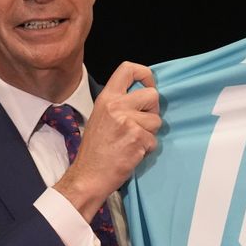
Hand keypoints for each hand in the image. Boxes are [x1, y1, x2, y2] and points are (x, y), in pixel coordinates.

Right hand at [54, 61, 160, 221]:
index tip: (148, 86)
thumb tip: (143, 98)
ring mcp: (127, 122)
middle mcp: (116, 106)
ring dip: (149, 133)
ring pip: (157, 120)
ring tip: (132, 142)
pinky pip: (154, 140)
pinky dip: (147, 149)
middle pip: (153, 95)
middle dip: (152, 111)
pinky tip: (131, 153)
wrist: (88, 175)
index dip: (145, 75)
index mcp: (106, 98)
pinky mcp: (137, 138)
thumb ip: (119, 104)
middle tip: (141, 124)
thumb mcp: (100, 117)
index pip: (128, 69)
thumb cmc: (95, 151)